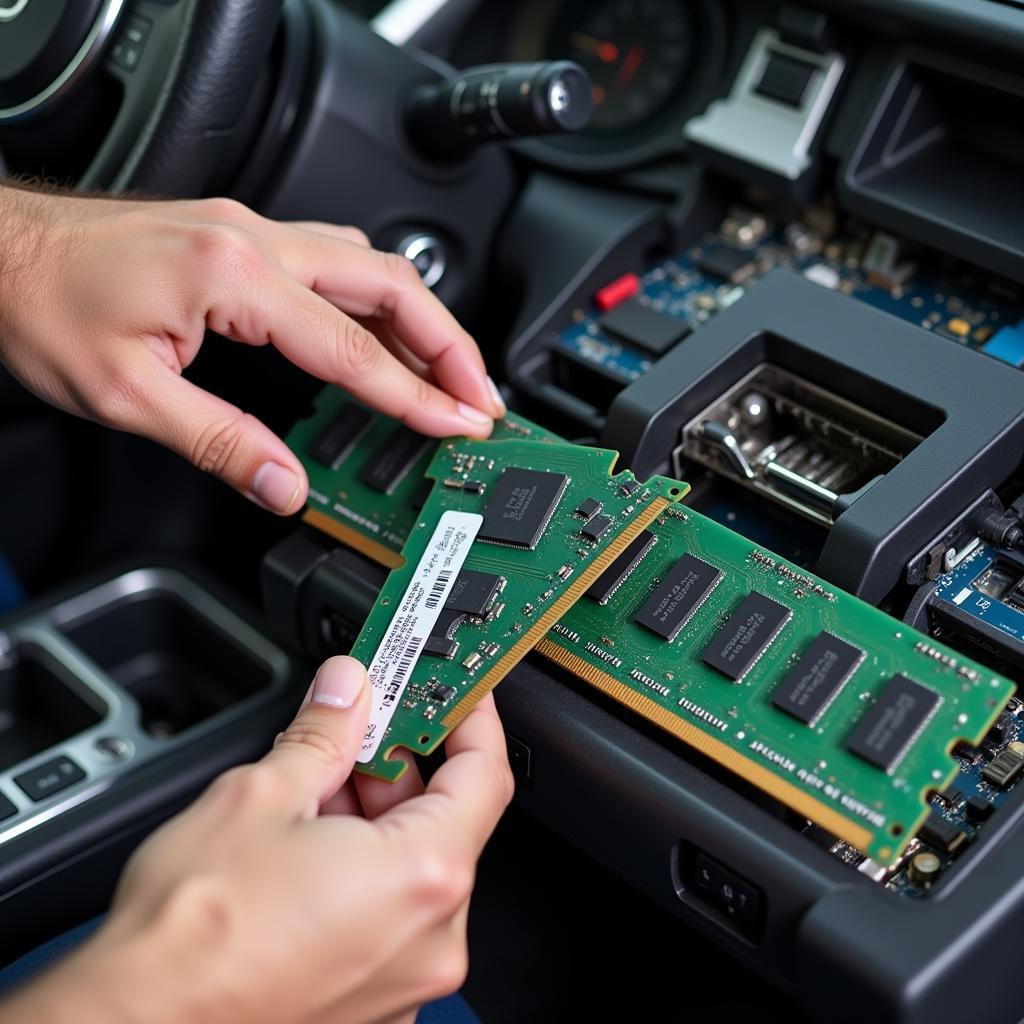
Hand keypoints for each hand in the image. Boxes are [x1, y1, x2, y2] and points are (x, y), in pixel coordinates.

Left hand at [0, 186, 504, 513]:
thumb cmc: (43, 305)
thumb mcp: (126, 397)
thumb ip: (221, 445)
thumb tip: (286, 486)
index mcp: (234, 276)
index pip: (354, 348)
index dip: (416, 394)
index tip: (460, 424)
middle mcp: (257, 241)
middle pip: (391, 285)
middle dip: (451, 344)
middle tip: (482, 397)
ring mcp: (254, 232)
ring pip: (371, 268)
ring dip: (423, 320)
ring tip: (451, 374)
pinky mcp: (244, 238)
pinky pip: (338, 264)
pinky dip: (379, 305)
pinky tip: (386, 336)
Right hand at [1, 657, 512, 1023]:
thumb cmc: (191, 937)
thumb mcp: (259, 795)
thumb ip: (323, 732)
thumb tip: (346, 690)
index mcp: (422, 877)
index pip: (486, 773)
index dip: (469, 719)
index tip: (454, 692)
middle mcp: (429, 938)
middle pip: (445, 822)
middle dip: (401, 768)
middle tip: (359, 728)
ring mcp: (403, 982)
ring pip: (414, 872)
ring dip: (376, 822)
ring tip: (315, 793)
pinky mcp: (371, 1007)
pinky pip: (391, 920)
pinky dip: (364, 877)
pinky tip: (311, 854)